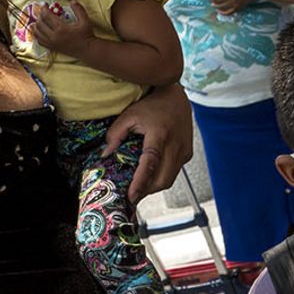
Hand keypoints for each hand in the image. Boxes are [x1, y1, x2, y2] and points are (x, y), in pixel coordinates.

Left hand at [30, 2, 94, 58]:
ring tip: (39, 20)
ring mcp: (52, 43)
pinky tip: (40, 31)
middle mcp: (54, 36)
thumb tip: (72, 1)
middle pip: (40, 24)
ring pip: (37, 33)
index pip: (46, 16)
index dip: (43, 8)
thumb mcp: (85, 20)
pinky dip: (38, 35)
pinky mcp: (52, 48)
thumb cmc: (86, 35)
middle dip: (39, 15)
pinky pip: (40, 41)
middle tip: (43, 11)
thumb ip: (78, 9)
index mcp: (61, 28)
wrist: (87, 50)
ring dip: (36, 25)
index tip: (44, 4)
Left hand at [106, 84, 192, 201]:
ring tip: (139, 188)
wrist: (176, 97)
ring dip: (154, 186)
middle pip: (163, 179)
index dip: (141, 183)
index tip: (131, 196)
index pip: (150, 164)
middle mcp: (175, 145)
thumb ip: (115, 135)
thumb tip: (106, 155)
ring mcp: (184, 150)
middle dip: (147, 191)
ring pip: (169, 179)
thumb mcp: (129, 115)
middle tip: (132, 196)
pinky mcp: (188, 153)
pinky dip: (162, 177)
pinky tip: (151, 175)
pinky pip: (174, 172)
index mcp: (160, 134)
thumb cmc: (151, 104)